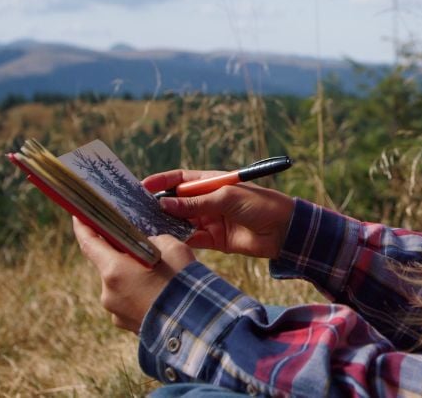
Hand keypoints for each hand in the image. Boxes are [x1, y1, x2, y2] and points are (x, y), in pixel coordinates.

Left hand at [73, 217, 195, 332]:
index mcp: (114, 270)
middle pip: (108, 263)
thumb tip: (149, 243)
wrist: (194, 324)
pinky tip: (160, 292)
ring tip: (160, 275)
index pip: (90, 243)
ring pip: (120, 283)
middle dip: (124, 254)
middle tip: (145, 247)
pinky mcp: (126, 324)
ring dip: (134, 275)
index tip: (79, 216)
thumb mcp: (172, 247)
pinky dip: (139, 293)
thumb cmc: (182, 282)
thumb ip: (154, 240)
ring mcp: (115, 311)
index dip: (83, 227)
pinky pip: (128, 300)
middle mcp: (108, 292)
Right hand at [142, 170, 294, 258]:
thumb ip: (195, 203)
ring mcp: (210, 220)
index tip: (141, 187)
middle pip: (177, 202)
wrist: (284, 229)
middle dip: (159, 206)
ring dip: (166, 225)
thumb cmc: (259, 204)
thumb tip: (164, 204)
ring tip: (147, 229)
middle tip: (138, 212)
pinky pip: (191, 239)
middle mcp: (208, 200)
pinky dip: (179, 240)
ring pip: (181, 222)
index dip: (161, 182)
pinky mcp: (214, 240)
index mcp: (211, 183)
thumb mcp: (226, 198)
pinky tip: (166, 243)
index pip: (180, 179)